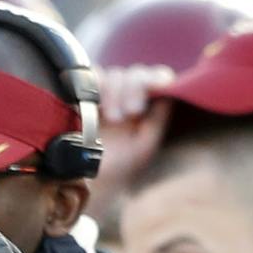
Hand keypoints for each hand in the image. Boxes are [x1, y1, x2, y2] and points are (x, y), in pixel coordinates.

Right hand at [85, 64, 173, 222]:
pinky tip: (93, 105)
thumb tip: (168, 90)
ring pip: (114, 73)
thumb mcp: (145, 145)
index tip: (139, 106)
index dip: (152, 83)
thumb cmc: (119, 167)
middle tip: (123, 116)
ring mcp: (107, 93)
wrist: (88, 179)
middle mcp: (129, 95)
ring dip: (112, 92)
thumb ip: (159, 118)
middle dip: (130, 90)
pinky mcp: (83, 94)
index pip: (157, 78)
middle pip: (135, 73)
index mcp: (149, 105)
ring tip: (109, 118)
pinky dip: (93, 86)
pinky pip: (90, 76)